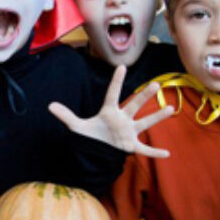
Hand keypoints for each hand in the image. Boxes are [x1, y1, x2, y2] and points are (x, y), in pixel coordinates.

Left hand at [48, 65, 173, 157]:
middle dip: (145, 96)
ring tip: (170, 108)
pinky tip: (167, 153)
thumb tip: (49, 105)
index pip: (113, 94)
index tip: (121, 67)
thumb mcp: (77, 127)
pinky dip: (155, 152)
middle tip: (156, 84)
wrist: (98, 151)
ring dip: (157, 116)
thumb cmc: (91, 136)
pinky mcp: (131, 145)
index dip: (116, 81)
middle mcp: (122, 119)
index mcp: (109, 112)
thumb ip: (66, 116)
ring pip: (145, 122)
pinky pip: (145, 148)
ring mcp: (129, 131)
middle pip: (135, 105)